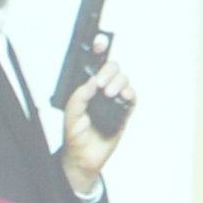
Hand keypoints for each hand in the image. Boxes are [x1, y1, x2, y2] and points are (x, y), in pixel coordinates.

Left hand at [59, 56, 131, 195]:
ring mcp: (113, 100)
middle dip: (109, 70)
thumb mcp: (70, 117)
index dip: (98, 51)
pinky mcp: (124, 111)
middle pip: (112, 68)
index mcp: (86, 89)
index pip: (93, 66)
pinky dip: (130, 92)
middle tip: (101, 84)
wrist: (84, 159)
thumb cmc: (75, 137)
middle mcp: (101, 91)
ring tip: (109, 94)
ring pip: (123, 79)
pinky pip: (132, 96)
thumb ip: (78, 98)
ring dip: (119, 82)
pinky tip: (124, 96)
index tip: (99, 43)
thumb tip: (91, 82)